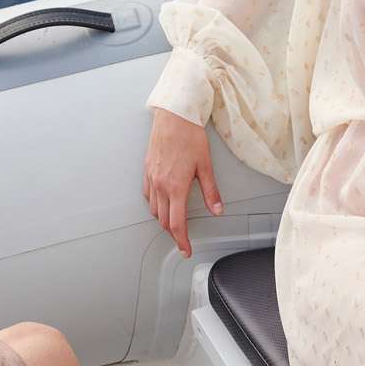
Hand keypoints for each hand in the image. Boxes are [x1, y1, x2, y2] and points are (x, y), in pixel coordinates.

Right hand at [144, 108, 223, 257]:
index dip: (182, 241)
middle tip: (183, 239)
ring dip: (163, 219)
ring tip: (174, 222)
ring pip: (154, 209)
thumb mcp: (205, 165)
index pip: (177, 224)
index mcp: (176, 187)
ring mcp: (151, 178)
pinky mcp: (147, 170)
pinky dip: (155, 204)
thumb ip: (211, 191)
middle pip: (163, 220)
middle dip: (173, 233)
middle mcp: (160, 185)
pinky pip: (147, 195)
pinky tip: (163, 201)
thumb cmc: (189, 135)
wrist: (173, 116)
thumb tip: (217, 209)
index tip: (186, 249)